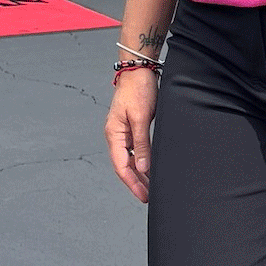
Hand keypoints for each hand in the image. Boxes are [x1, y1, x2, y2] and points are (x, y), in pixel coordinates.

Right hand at [105, 69, 158, 202]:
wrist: (139, 69)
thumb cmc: (138, 89)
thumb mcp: (141, 117)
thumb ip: (141, 144)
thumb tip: (142, 168)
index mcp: (114, 134)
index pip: (121, 166)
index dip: (133, 183)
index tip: (144, 196)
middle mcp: (116, 135)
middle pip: (124, 165)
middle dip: (136, 182)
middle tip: (149, 196)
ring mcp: (123, 130)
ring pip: (130, 158)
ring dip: (140, 173)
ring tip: (151, 186)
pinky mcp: (132, 126)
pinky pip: (135, 149)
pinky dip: (142, 160)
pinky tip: (150, 167)